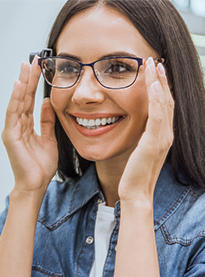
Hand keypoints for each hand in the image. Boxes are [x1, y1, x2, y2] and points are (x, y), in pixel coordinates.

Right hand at [2, 57, 57, 194]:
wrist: (35, 185)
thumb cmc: (40, 166)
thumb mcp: (48, 138)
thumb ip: (47, 121)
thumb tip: (48, 102)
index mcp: (25, 125)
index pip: (29, 100)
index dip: (33, 83)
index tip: (38, 67)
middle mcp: (16, 125)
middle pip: (22, 97)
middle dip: (27, 78)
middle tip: (32, 59)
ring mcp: (11, 129)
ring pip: (17, 101)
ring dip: (22, 83)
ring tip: (25, 66)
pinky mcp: (10, 135)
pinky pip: (13, 113)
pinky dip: (15, 99)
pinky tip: (18, 86)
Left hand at [118, 57, 173, 202]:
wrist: (135, 192)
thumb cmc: (133, 173)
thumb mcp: (137, 149)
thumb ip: (140, 135)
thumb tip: (134, 123)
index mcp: (161, 134)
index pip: (163, 105)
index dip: (161, 86)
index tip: (154, 70)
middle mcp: (166, 134)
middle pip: (167, 100)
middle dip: (162, 79)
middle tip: (156, 60)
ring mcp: (162, 138)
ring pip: (164, 103)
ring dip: (159, 82)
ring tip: (154, 65)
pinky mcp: (154, 142)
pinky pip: (157, 116)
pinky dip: (156, 99)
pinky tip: (153, 86)